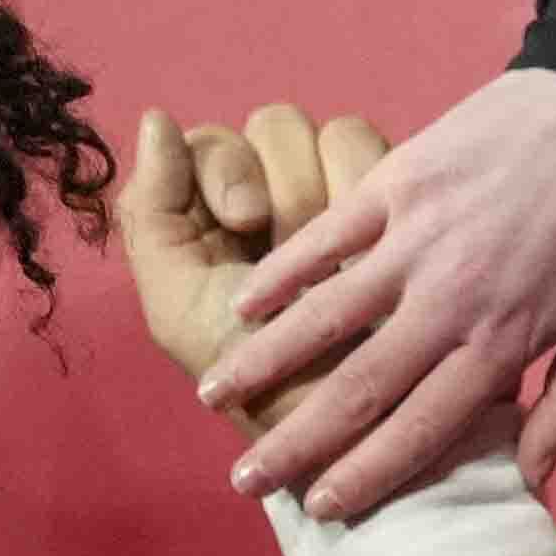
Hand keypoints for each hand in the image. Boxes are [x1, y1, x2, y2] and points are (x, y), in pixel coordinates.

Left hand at [118, 101, 388, 399]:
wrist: (366, 439)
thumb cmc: (265, 388)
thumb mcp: (183, 314)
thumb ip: (151, 217)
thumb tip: (155, 117)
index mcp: (216, 217)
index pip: (215, 141)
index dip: (227, 167)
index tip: (246, 220)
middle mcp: (277, 198)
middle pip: (277, 125)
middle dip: (285, 187)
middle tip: (301, 248)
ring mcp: (344, 202)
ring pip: (339, 134)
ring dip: (339, 191)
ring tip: (353, 266)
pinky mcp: (404, 214)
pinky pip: (392, 160)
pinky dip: (383, 198)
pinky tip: (384, 253)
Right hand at [197, 68, 555, 516]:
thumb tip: (530, 481)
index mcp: (502, 343)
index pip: (420, 429)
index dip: (367, 475)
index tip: (321, 509)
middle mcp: (450, 300)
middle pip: (359, 388)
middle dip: (295, 442)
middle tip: (245, 482)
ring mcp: (417, 238)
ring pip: (324, 316)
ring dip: (262, 362)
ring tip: (212, 397)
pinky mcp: (398, 181)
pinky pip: (325, 235)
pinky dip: (280, 271)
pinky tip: (239, 305)